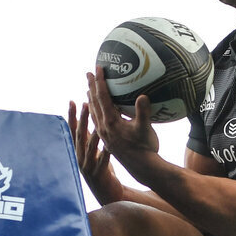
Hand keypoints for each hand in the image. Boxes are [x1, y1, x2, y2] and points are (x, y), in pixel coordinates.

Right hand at [68, 100, 123, 204]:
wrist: (107, 193)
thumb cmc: (101, 169)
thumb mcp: (93, 152)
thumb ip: (89, 138)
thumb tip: (88, 119)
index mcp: (78, 151)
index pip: (73, 130)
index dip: (72, 116)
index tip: (72, 101)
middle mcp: (80, 158)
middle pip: (80, 136)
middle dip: (83, 119)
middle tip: (85, 104)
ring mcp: (88, 167)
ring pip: (90, 147)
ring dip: (94, 133)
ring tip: (98, 121)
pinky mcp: (98, 175)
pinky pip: (102, 161)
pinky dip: (106, 153)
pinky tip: (110, 145)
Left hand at [87, 67, 159, 182]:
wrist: (142, 167)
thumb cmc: (145, 148)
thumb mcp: (145, 129)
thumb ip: (143, 112)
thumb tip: (142, 96)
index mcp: (110, 122)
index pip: (102, 97)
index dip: (100, 82)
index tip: (98, 68)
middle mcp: (104, 127)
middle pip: (94, 103)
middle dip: (92, 87)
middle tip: (89, 73)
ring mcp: (104, 134)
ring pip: (94, 112)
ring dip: (91, 99)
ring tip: (89, 89)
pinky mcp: (108, 139)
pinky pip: (98, 121)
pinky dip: (95, 111)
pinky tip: (98, 110)